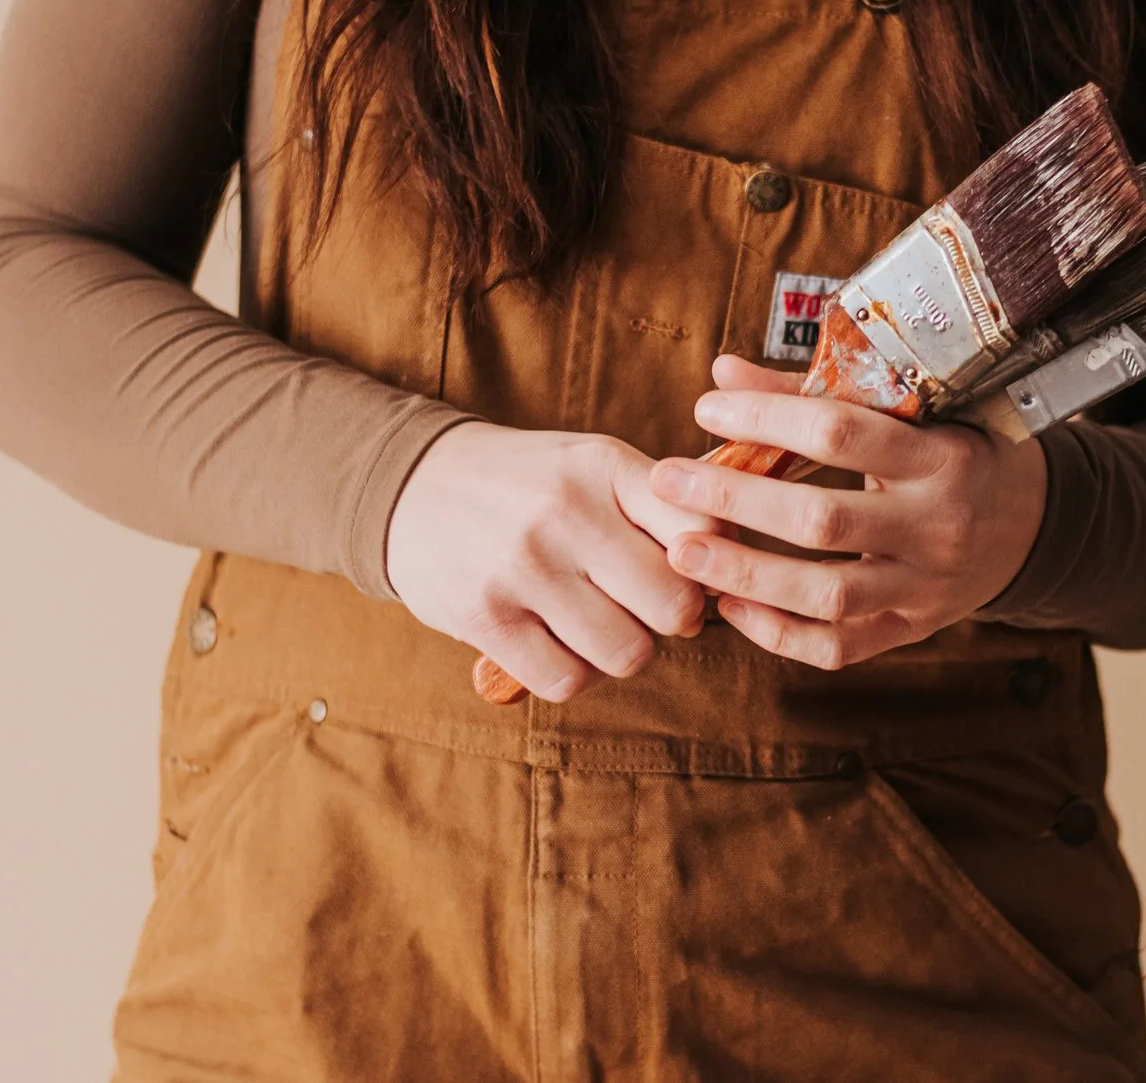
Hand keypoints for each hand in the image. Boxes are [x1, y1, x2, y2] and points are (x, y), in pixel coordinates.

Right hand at [386, 422, 715, 701]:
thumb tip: (733, 570)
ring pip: (626, 652)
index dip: (711, 567)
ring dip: (622, 648)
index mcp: (603, 466)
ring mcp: (522, 567)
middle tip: (645, 604)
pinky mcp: (484, 618)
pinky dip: (576, 672)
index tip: (690, 570)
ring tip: (598, 620)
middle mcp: (564, 511)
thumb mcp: (592, 465)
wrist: (412, 485)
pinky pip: (568, 681)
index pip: (702, 533)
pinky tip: (561, 642)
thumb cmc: (527, 484)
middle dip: (673, 618)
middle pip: (674, 606)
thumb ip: (661, 506)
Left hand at [644, 356, 1048, 668]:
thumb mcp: (908, 410)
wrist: (1028, 523)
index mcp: (939, 455)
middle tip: (668, 480)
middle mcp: (937, 525)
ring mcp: (926, 588)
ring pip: (826, 594)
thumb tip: (721, 372)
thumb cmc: (952, 449)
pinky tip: (730, 605)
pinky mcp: (912, 631)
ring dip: (745, 574)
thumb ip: (814, 393)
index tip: (706, 408)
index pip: (842, 430)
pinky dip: (776, 632)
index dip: (767, 418)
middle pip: (824, 519)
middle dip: (736, 499)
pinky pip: (836, 647)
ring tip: (682, 552)